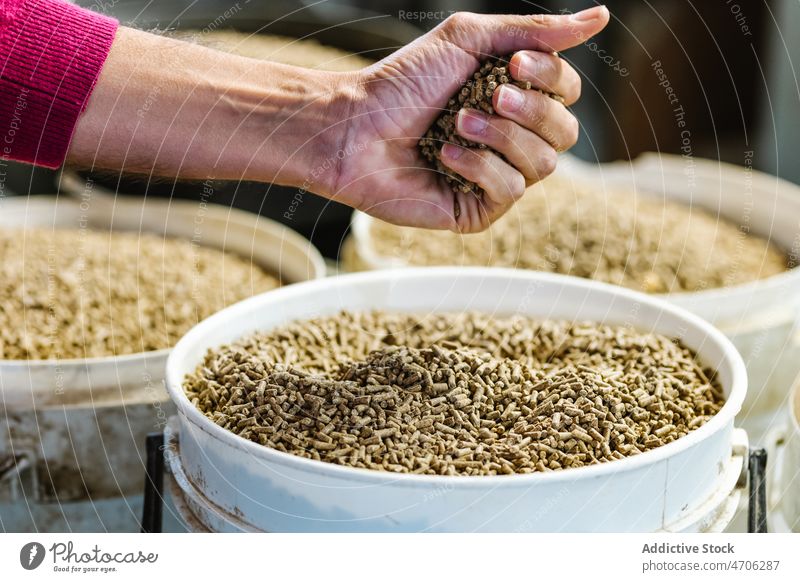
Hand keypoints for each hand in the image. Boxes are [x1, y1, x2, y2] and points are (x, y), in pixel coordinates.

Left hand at [327, 7, 608, 232]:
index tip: (514, 63)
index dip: (553, 79)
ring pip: (543, 165)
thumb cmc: (403, 83)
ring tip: (457, 123)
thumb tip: (601, 16)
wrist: (354, 128)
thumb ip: (533, 31)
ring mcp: (496, 177)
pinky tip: (445, 155)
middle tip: (489, 95)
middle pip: (566, 132)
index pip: (567, 93)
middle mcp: (511, 139)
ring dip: (500, 137)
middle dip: (530, 111)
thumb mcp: (468, 40)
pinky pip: (510, 190)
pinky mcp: (477, 209)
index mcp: (514, 99)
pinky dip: (478, 166)